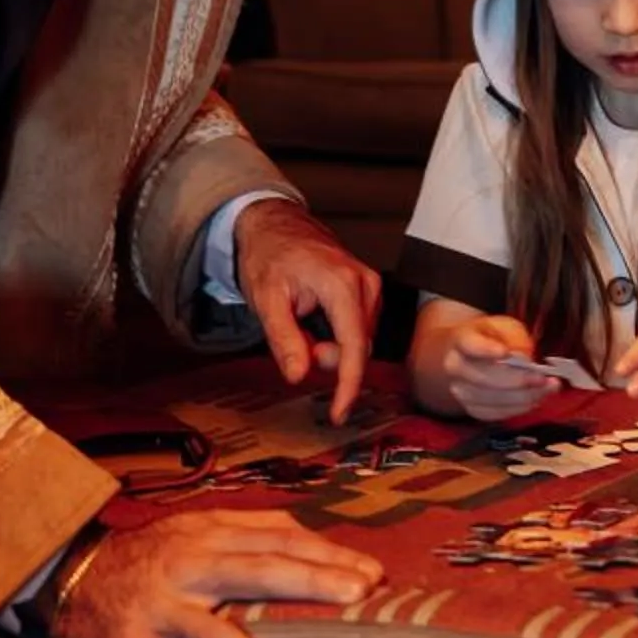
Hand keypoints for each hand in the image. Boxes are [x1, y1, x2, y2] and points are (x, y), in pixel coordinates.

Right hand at [47, 511, 382, 637]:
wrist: (69, 577)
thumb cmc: (149, 557)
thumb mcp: (195, 528)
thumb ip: (249, 529)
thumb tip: (313, 536)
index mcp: (208, 535)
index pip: (277, 539)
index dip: (325, 554)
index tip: (371, 575)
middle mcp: (187, 567)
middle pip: (256, 570)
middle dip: (309, 582)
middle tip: (356, 599)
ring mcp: (158, 609)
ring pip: (212, 636)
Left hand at [233, 198, 381, 423]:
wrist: (275, 224)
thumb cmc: (270, 255)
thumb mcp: (267, 300)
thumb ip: (285, 340)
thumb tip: (299, 374)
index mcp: (343, 285)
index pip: (355, 348)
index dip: (348, 385)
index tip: (339, 412)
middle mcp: (365, 284)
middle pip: (358, 347)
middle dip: (327, 358)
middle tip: (295, 344)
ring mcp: (370, 286)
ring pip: (359, 340)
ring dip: (331, 347)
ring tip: (300, 325)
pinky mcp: (367, 290)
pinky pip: (357, 328)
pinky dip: (336, 335)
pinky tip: (313, 319)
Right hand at [440, 312, 559, 421]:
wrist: (472, 356)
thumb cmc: (493, 338)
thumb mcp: (506, 328)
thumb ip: (515, 338)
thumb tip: (524, 359)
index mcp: (461, 339)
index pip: (469, 345)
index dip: (485, 350)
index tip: (504, 353)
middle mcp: (455, 367)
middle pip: (482, 378)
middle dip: (516, 381)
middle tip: (542, 379)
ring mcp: (460, 390)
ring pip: (488, 400)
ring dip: (520, 398)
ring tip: (545, 391)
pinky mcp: (470, 408)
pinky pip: (493, 414)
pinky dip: (515, 409)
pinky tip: (533, 401)